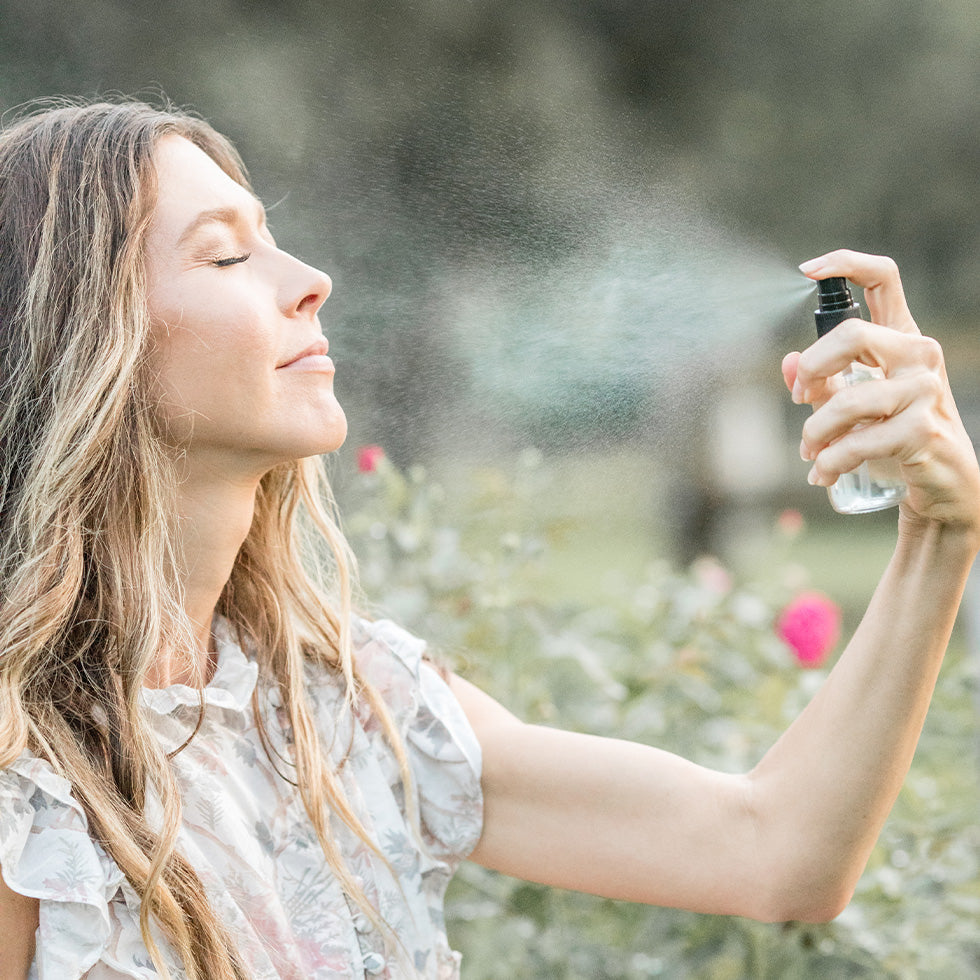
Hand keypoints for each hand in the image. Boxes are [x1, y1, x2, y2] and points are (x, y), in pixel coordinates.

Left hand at [782, 249, 979, 534]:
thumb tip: (787, 363)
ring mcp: (925, 390)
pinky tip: (824, 474)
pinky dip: (830, 461)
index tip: (806, 270)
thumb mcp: (854, 406)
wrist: (942, 485)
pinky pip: (857, 442)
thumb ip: (822, 383)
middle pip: (852, 335)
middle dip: (811, 369)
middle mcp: (919, 354)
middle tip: (797, 398)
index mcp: (902, 337)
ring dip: (815, 432)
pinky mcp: (923, 429)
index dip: (845, 264)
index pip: (883, 279)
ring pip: (847, 400)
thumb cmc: (895, 438)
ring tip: (809, 453)